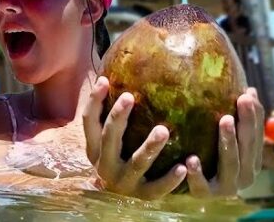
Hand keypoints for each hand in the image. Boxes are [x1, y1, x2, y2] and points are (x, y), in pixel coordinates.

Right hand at [83, 76, 185, 199]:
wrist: (117, 201)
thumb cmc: (119, 157)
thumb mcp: (110, 140)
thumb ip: (114, 115)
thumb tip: (118, 72)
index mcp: (95, 148)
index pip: (89, 122)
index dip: (94, 101)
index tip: (104, 80)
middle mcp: (104, 165)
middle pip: (109, 139)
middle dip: (118, 118)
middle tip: (131, 97)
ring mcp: (123, 182)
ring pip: (136, 163)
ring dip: (149, 147)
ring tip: (164, 130)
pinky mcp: (142, 196)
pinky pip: (157, 188)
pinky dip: (169, 180)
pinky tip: (183, 167)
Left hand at [183, 87, 264, 197]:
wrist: (192, 188)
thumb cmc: (212, 158)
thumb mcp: (227, 139)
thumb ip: (238, 119)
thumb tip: (249, 90)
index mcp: (252, 161)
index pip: (257, 136)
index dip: (254, 115)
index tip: (247, 94)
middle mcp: (245, 175)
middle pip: (247, 147)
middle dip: (246, 123)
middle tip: (240, 100)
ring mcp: (227, 187)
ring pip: (230, 165)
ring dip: (229, 142)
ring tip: (224, 120)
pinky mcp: (206, 195)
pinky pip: (202, 186)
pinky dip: (197, 174)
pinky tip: (191, 159)